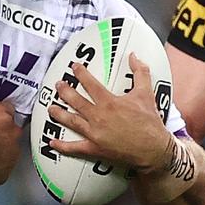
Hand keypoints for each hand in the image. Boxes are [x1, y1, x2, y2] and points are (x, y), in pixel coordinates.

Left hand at [49, 53, 170, 169]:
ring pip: (71, 121)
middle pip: (76, 101)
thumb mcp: (147, 93)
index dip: (80, 74)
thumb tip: (135, 56)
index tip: (74, 68)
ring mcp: (94, 133)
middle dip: (65, 91)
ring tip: (51, 108)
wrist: (154, 149)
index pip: (90, 84)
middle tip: (58, 85)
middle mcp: (98, 117)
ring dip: (59, 114)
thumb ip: (140, 72)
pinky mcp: (95, 148)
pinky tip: (52, 142)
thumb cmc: (150, 123)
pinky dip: (62, 145)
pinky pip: (74, 147)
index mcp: (109, 102)